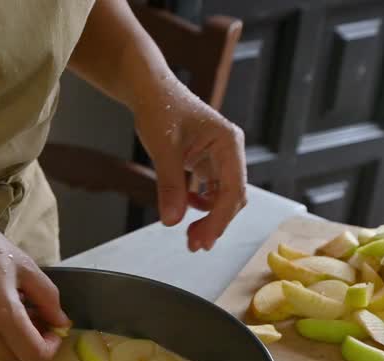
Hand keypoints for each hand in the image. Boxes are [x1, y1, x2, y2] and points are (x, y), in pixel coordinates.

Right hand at [0, 206, 70, 360]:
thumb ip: (48, 298)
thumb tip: (61, 322)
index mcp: (3, 314)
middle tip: (35, 317)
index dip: (50, 348)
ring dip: (9, 336)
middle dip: (30, 344)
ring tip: (10, 302)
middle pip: (15, 359)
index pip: (34, 356)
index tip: (52, 330)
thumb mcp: (24, 266)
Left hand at [133, 79, 247, 251]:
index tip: (204, 240)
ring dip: (209, 218)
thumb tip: (172, 221)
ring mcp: (218, 158)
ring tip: (190, 237)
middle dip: (215, 223)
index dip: (220, 219)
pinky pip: (209, 191)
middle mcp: (228, 151)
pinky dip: (199, 205)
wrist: (150, 91)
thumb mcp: (163, 148)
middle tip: (194, 245)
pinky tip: (184, 209)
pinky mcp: (205, 163)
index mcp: (228, 143)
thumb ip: (170, 185)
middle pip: (232, 197)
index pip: (233, 190)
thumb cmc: (160, 108)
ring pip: (222, 197)